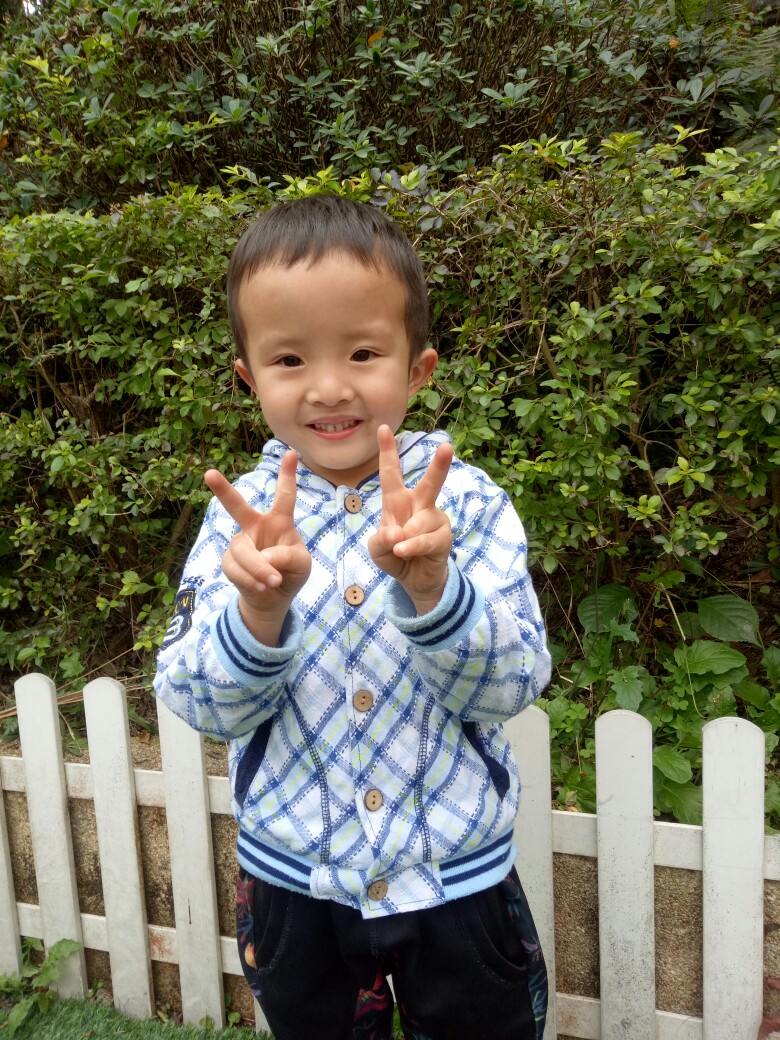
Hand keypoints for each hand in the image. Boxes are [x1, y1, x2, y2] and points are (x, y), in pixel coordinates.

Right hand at [204, 451, 310, 644]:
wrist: (272, 598)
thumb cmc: (290, 573)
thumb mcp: (302, 565)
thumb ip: (289, 556)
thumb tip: (265, 555)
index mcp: (279, 522)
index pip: (284, 497)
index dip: (287, 475)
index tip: (290, 453)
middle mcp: (256, 527)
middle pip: (238, 507)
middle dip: (223, 490)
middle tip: (209, 474)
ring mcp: (241, 544)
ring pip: (241, 550)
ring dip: (258, 568)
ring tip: (272, 581)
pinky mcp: (230, 562)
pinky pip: (235, 568)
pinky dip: (250, 580)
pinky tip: (261, 587)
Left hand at [368, 425, 452, 614]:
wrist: (414, 580)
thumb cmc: (395, 555)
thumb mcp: (378, 548)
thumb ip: (380, 539)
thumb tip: (397, 533)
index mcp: (398, 501)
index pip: (391, 473)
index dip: (387, 451)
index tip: (382, 428)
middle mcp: (420, 505)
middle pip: (430, 483)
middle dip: (440, 465)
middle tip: (447, 446)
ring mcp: (434, 520)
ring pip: (419, 522)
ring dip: (404, 538)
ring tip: (400, 549)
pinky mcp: (444, 537)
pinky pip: (424, 540)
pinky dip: (411, 547)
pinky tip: (404, 551)